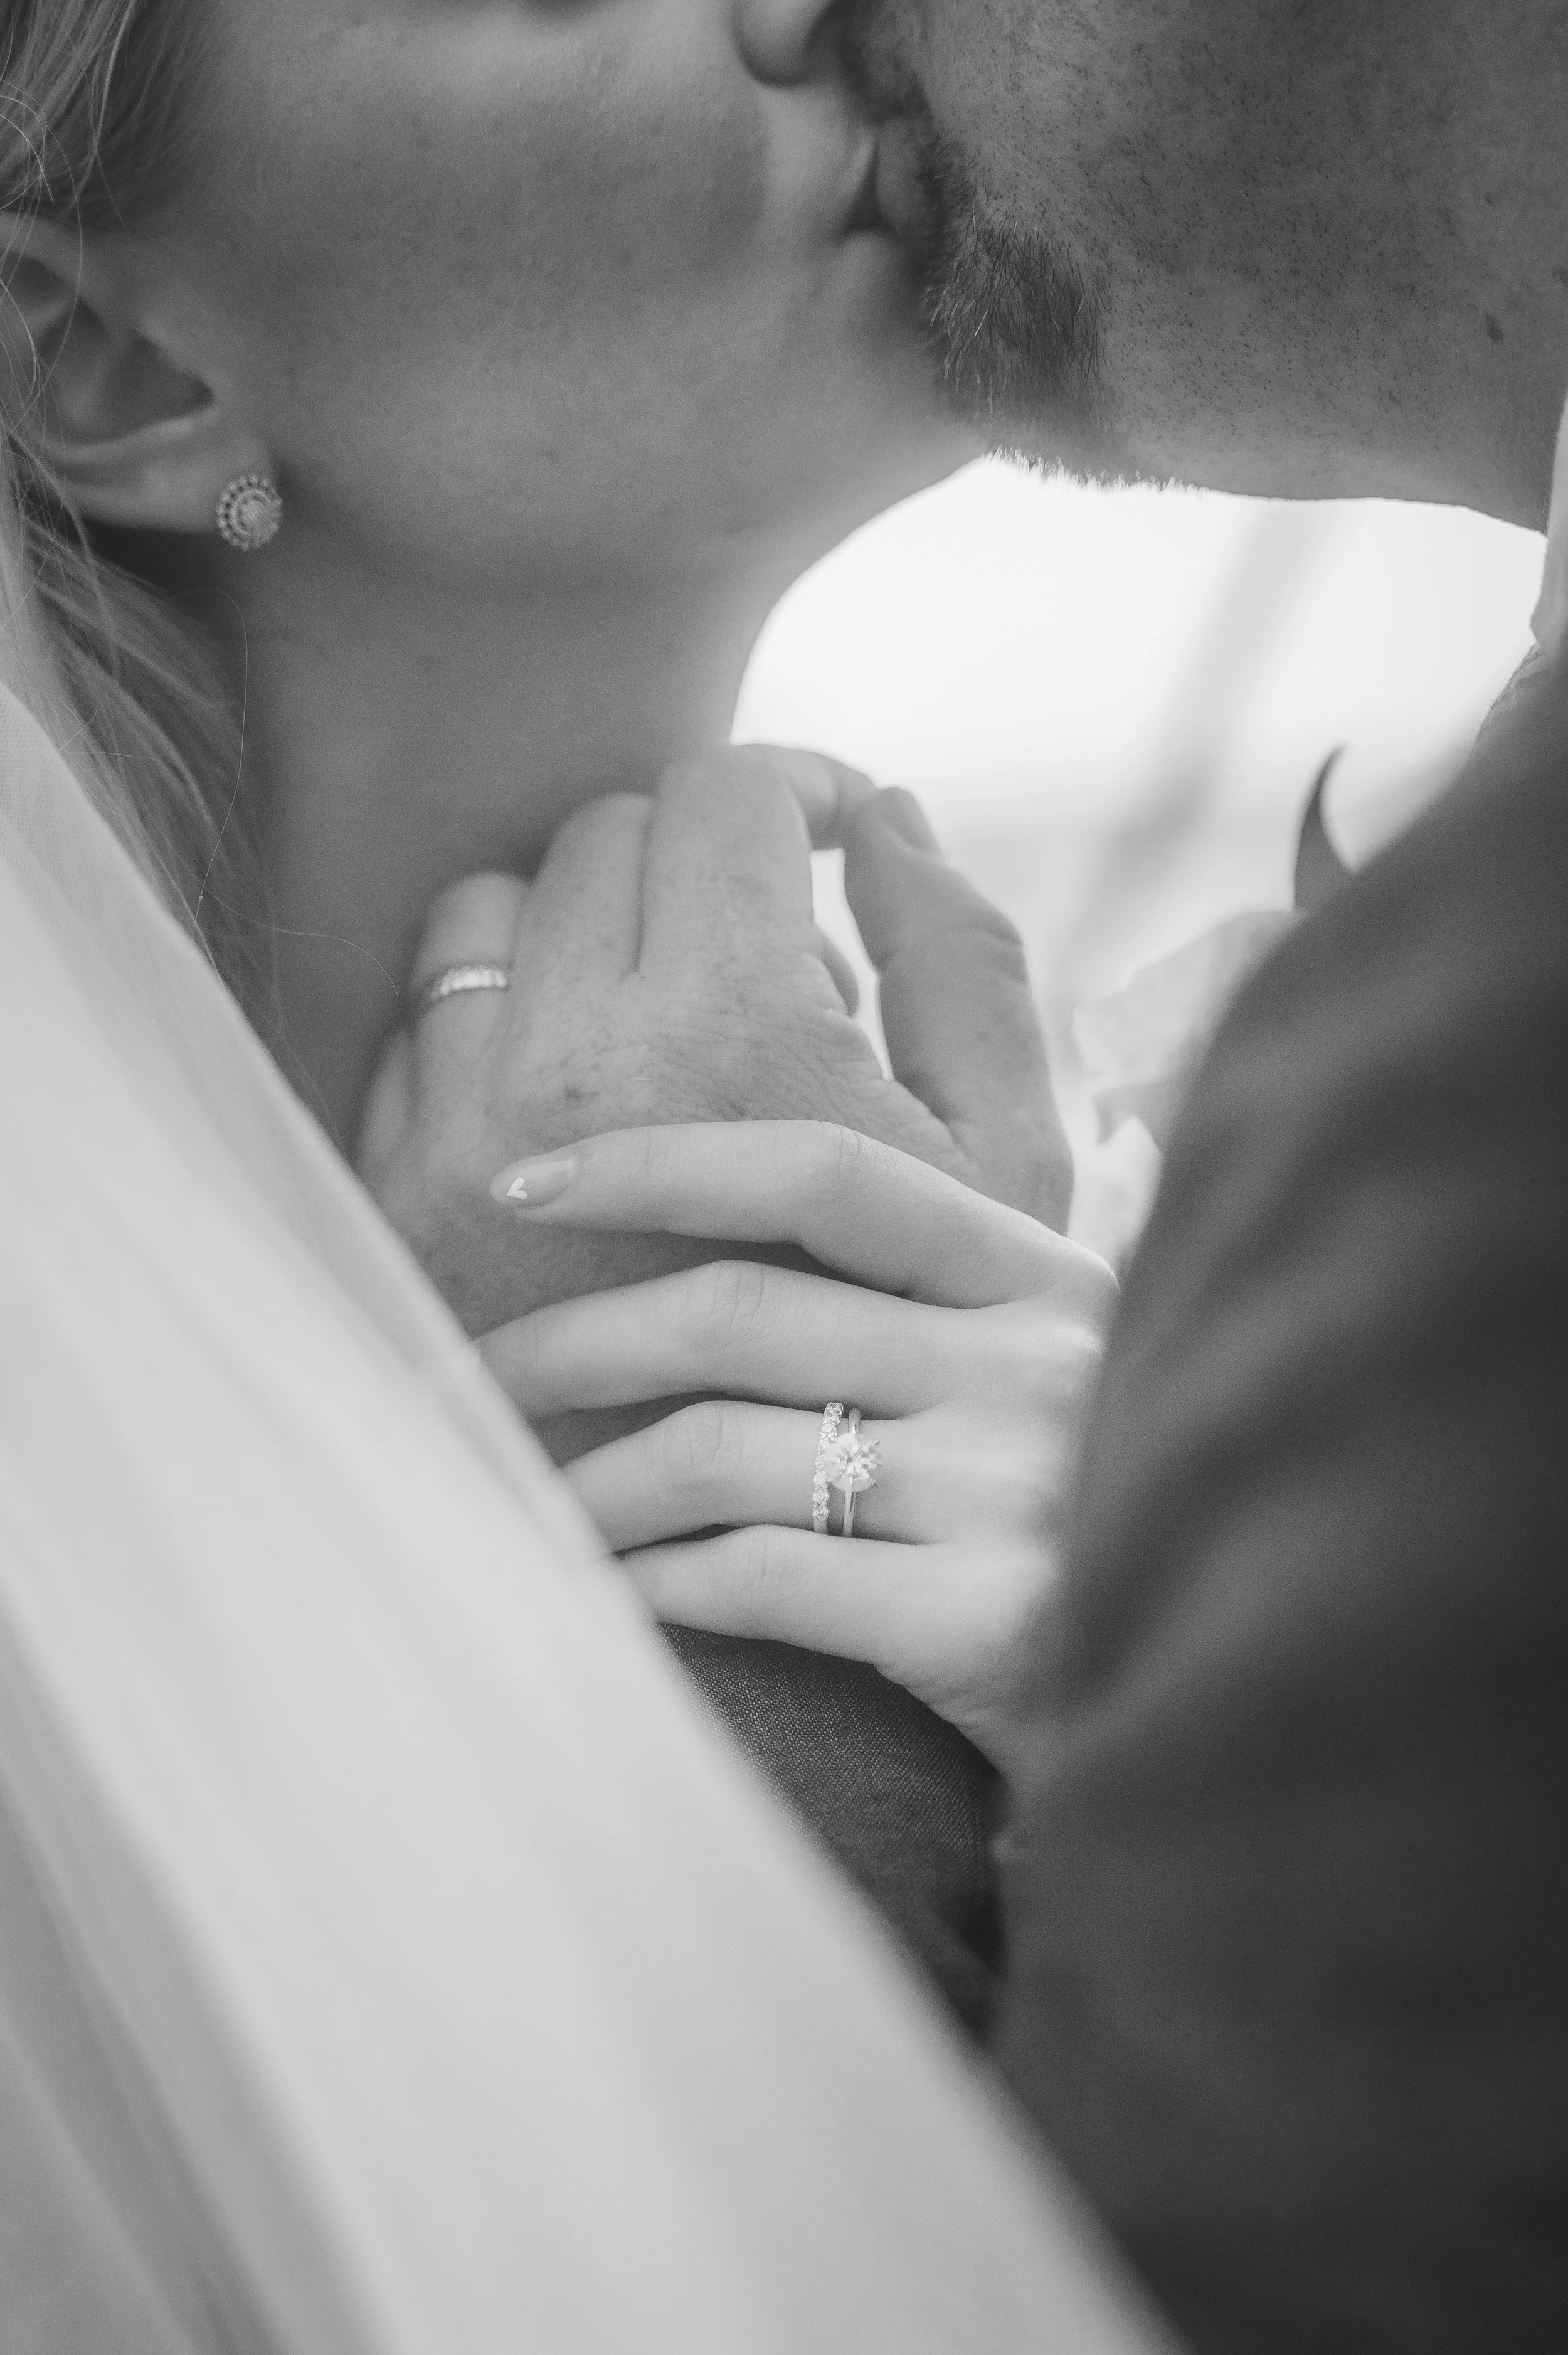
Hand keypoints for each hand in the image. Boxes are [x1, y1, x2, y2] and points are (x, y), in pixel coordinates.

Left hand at [359, 749, 1070, 1455]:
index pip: (728, 799)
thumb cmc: (931, 1360)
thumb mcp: (1007, 1169)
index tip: (820, 833)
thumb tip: (886, 809)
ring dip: (572, 931)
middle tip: (762, 949)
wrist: (777, 1562)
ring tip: (659, 1016)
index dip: (790, 787)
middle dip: (692, 864)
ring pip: (477, 920)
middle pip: (602, 845)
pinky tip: (575, 1104)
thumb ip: (965, 967)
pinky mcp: (399, 1213)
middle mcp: (589, 1066)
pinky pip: (407, 1030)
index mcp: (748, 1035)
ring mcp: (466, 1143)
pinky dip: (484, 1025)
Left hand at [478, 1121, 1115, 1772]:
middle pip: (737, 1310)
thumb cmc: (1102, 1533)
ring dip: (586, 1484)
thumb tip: (724, 1259)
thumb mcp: (1065, 1377)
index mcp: (1046, 1278)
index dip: (659, 1161)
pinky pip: (753, 1577)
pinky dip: (652, 1584)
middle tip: (469, 1382)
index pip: (825, 1174)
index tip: (523, 1181)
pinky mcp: (984, 1624)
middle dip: (570, 1341)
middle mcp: (1032, 1361)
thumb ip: (943, 1304)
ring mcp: (1013, 1488)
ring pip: (718, 1448)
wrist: (1249, 1714)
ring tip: (524, 1510)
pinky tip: (610, 1597)